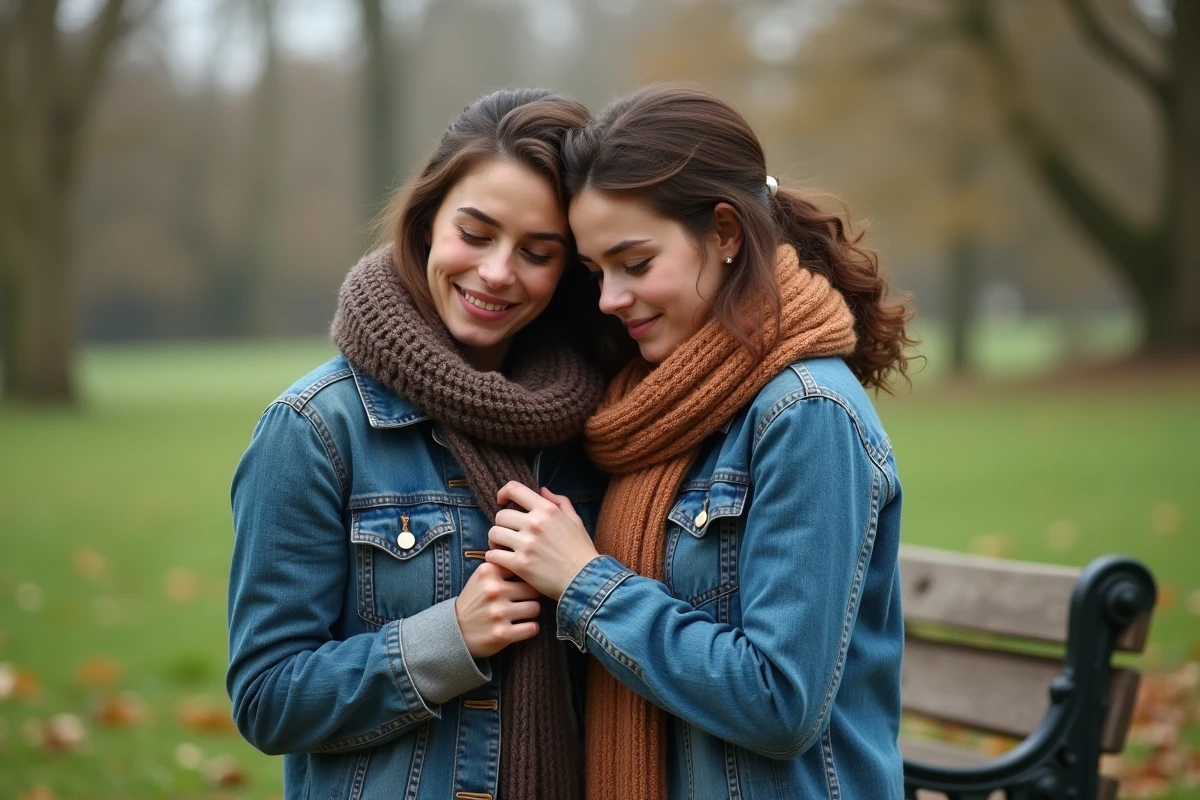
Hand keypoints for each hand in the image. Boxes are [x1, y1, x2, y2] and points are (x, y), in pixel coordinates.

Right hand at [454, 562, 541, 658]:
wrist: (455, 631)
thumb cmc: (474, 602)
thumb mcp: (481, 578)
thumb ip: (502, 567)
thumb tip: (531, 563)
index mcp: (488, 572)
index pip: (522, 568)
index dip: (525, 577)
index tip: (522, 584)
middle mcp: (494, 591)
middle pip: (533, 589)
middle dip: (531, 596)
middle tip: (525, 601)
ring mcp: (499, 613)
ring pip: (536, 608)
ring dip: (531, 613)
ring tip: (523, 614)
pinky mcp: (503, 634)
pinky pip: (532, 628)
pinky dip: (530, 628)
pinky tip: (522, 627)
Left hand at [486, 482, 598, 600]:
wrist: (585, 579)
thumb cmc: (581, 550)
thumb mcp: (575, 520)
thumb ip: (559, 502)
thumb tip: (542, 490)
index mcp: (547, 509)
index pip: (514, 489)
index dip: (503, 493)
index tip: (502, 502)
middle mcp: (534, 523)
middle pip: (500, 515)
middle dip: (502, 524)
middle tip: (507, 534)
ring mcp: (526, 544)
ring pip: (493, 533)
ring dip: (495, 541)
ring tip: (502, 548)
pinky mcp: (520, 564)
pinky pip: (493, 555)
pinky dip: (493, 558)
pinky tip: (501, 561)